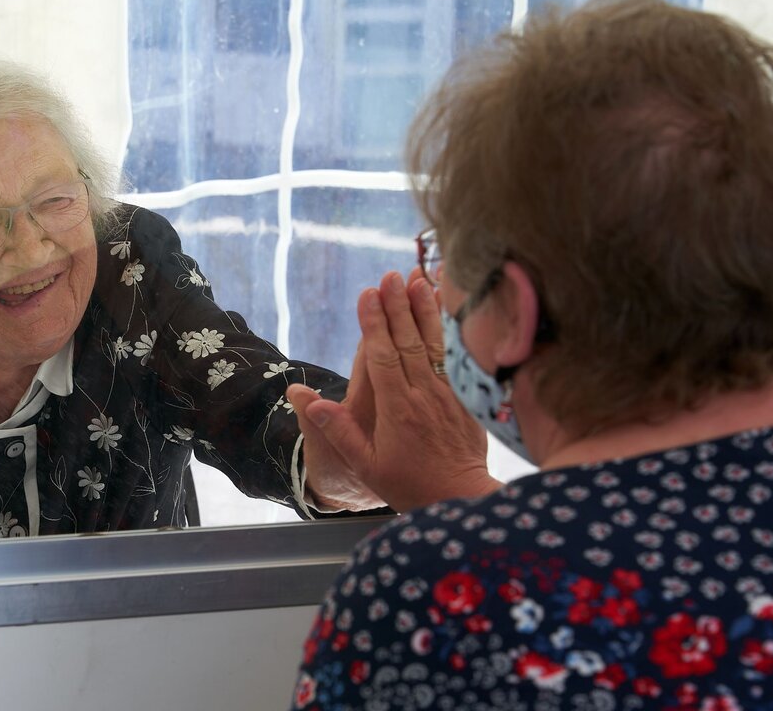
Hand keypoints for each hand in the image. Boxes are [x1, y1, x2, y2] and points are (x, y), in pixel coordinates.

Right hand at [291, 270, 497, 511]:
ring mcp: (448, 393)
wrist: (462, 498)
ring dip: (426, 309)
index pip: (383, 357)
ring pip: (435, 343)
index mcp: (398, 409)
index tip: (367, 294)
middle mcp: (424, 395)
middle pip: (409, 342)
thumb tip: (307, 400)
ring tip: (419, 279)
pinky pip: (455, 355)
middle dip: (398, 306)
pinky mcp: (466, 396)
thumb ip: (339, 430)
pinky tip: (446, 309)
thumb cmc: (409, 484)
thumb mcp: (366, 465)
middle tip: (390, 275)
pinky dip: (449, 329)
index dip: (374, 324)